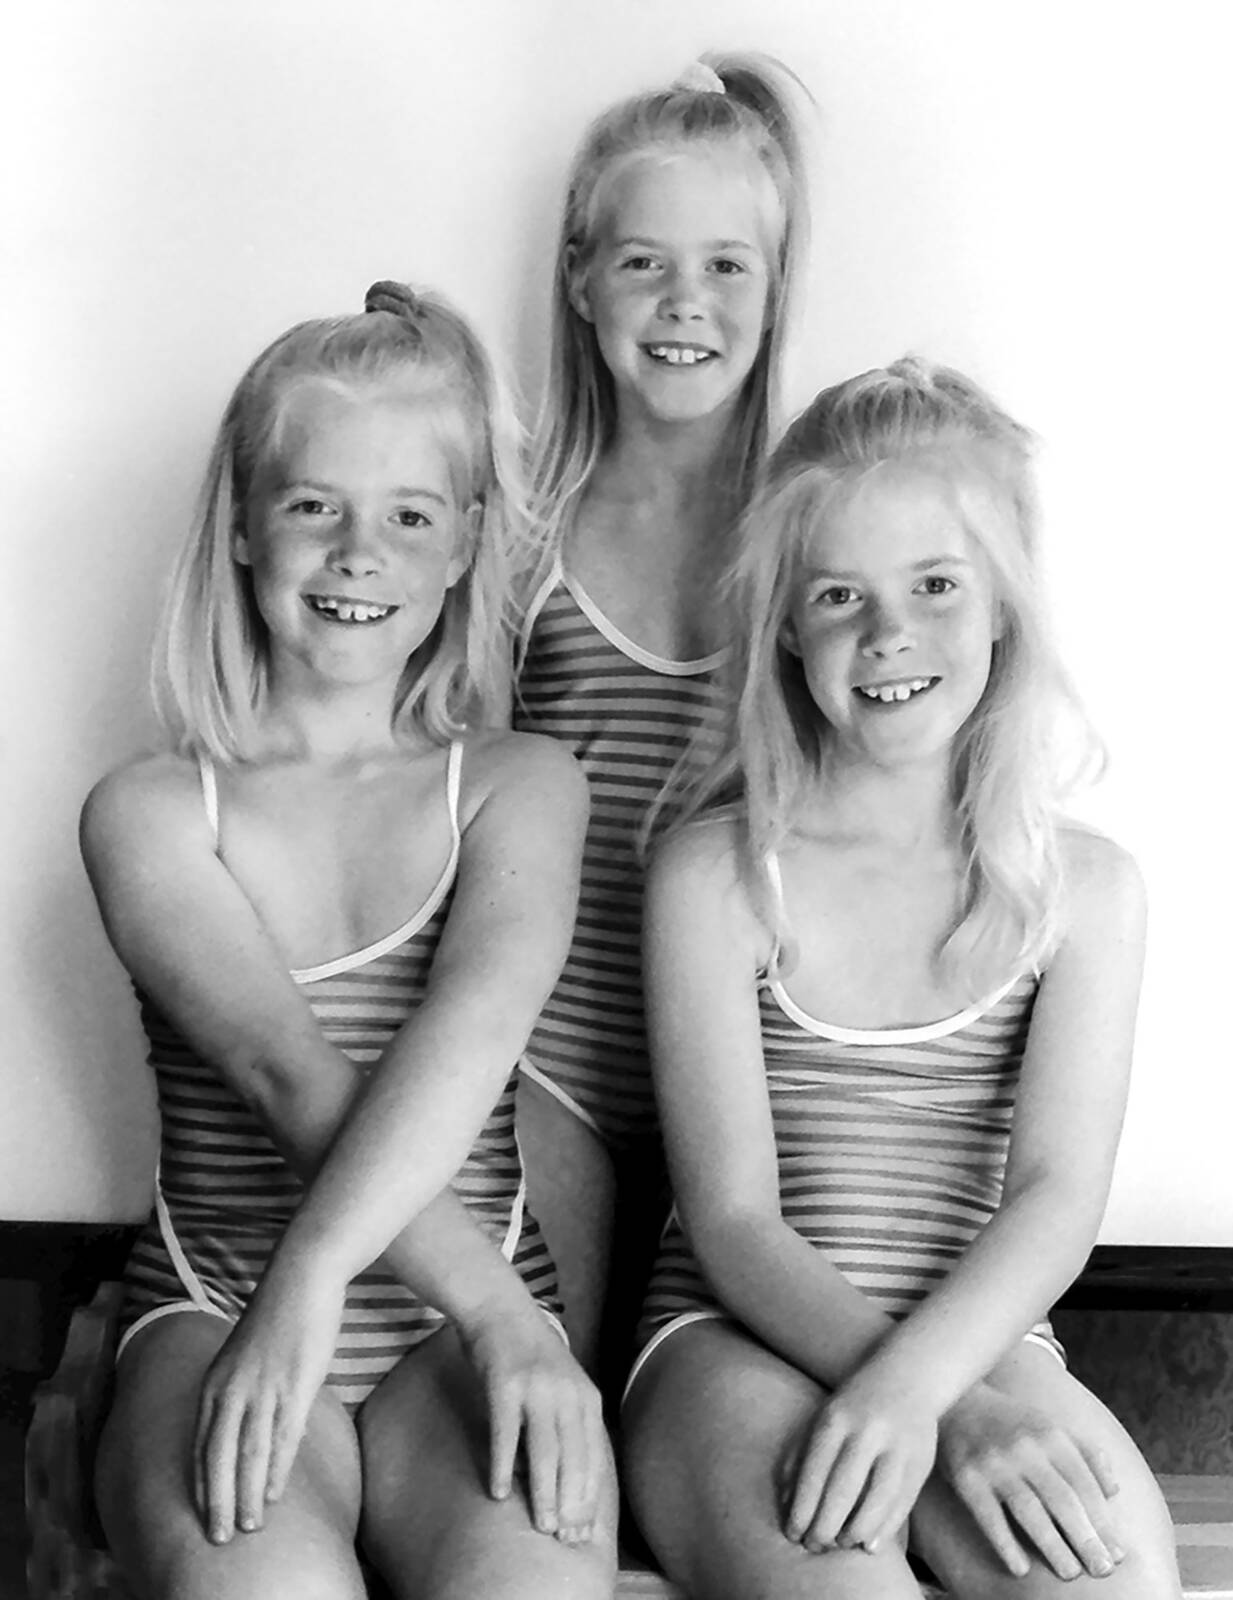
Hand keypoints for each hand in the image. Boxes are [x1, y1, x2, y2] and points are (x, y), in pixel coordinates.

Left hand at [193, 1258, 344, 1543]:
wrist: (302, 1276)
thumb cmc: (280, 1314)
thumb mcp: (248, 1355)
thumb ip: (244, 1389)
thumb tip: (257, 1424)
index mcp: (215, 1382)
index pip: (200, 1444)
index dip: (201, 1483)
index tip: (202, 1514)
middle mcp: (232, 1389)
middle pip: (217, 1458)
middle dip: (216, 1502)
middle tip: (219, 1537)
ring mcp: (263, 1388)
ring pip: (248, 1455)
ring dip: (246, 1495)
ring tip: (249, 1527)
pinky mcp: (294, 1385)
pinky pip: (282, 1438)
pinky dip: (276, 1470)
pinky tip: (273, 1494)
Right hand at [459, 1309, 605, 1543]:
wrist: (500, 1310)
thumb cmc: (531, 1354)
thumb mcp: (563, 1386)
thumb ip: (569, 1424)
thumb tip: (568, 1478)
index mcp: (586, 1397)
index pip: (593, 1456)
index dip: (590, 1496)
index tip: (585, 1531)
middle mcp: (567, 1393)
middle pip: (573, 1458)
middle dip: (572, 1502)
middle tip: (565, 1536)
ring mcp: (536, 1389)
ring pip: (545, 1451)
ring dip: (544, 1492)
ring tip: (542, 1525)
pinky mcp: (505, 1386)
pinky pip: (505, 1434)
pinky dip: (503, 1466)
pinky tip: (499, 1492)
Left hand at [778, 1366, 938, 1555]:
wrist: (909, 1375)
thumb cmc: (854, 1404)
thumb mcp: (823, 1417)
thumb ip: (800, 1455)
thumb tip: (787, 1505)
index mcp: (836, 1418)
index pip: (815, 1473)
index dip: (802, 1509)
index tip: (793, 1533)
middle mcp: (868, 1432)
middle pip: (843, 1491)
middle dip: (825, 1526)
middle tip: (814, 1546)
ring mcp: (898, 1447)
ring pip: (876, 1500)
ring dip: (855, 1531)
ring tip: (840, 1544)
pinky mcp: (920, 1462)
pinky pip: (901, 1503)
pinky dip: (884, 1528)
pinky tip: (867, 1544)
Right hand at [939, 1382, 1123, 1579]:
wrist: (954, 1400)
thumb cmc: (1010, 1422)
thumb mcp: (1050, 1425)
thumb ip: (1085, 1453)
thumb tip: (1114, 1492)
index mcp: (1050, 1435)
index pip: (1084, 1484)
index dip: (1104, 1521)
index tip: (1117, 1553)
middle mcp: (1024, 1447)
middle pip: (1062, 1499)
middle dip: (1086, 1539)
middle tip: (1102, 1570)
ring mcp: (994, 1462)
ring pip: (1030, 1511)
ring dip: (1053, 1546)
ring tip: (1070, 1572)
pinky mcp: (966, 1477)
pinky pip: (989, 1517)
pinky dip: (1006, 1544)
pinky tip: (1021, 1569)